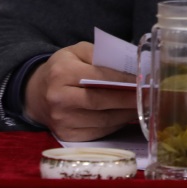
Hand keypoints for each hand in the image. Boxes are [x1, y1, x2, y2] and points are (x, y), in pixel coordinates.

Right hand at [22, 42, 136, 140]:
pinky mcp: (67, 135)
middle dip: (129, 100)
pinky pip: (99, 132)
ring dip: (127, 114)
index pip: (99, 77)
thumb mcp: (76, 51)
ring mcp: (62, 120)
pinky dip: (116, 125)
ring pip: (103, 120)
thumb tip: (127, 66)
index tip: (144, 80)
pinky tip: (128, 117)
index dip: (124, 80)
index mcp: (62, 73)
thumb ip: (99, 54)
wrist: (36, 93)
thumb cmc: (62, 69)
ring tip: (144, 107)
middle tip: (150, 96)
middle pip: (102, 101)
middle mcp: (59, 99)